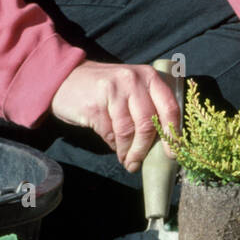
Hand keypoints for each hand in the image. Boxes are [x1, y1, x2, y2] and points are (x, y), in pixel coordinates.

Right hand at [49, 61, 179, 171]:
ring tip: (127, 160)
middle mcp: (133, 80)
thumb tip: (163, 143)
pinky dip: (113, 145)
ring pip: (128, 132)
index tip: (173, 154)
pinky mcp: (95, 105)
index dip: (173, 134)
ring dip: (128, 152)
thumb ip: (149, 106)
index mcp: (149, 76)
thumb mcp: (132, 88)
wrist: (66, 79)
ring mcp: (113, 91)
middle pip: (148, 123)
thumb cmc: (106, 89)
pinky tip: (114, 147)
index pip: (170, 107)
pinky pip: (109, 134)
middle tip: (139, 162)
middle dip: (145, 149)